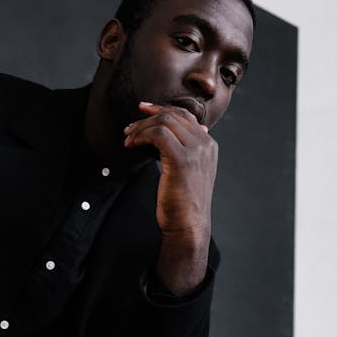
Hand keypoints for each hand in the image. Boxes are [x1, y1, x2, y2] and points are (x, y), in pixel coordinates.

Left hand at [124, 102, 217, 292]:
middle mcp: (205, 144)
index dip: (161, 109)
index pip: (185, 116)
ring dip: (141, 128)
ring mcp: (196, 151)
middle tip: (129, 128)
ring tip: (128, 139)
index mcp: (209, 145)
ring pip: (164, 122)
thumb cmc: (183, 204)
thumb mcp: (189, 173)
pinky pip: (158, 134)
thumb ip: (185, 152)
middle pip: (173, 115)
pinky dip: (141, 135)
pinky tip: (132, 145)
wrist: (188, 226)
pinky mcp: (182, 159)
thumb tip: (173, 136)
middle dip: (147, 118)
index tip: (143, 109)